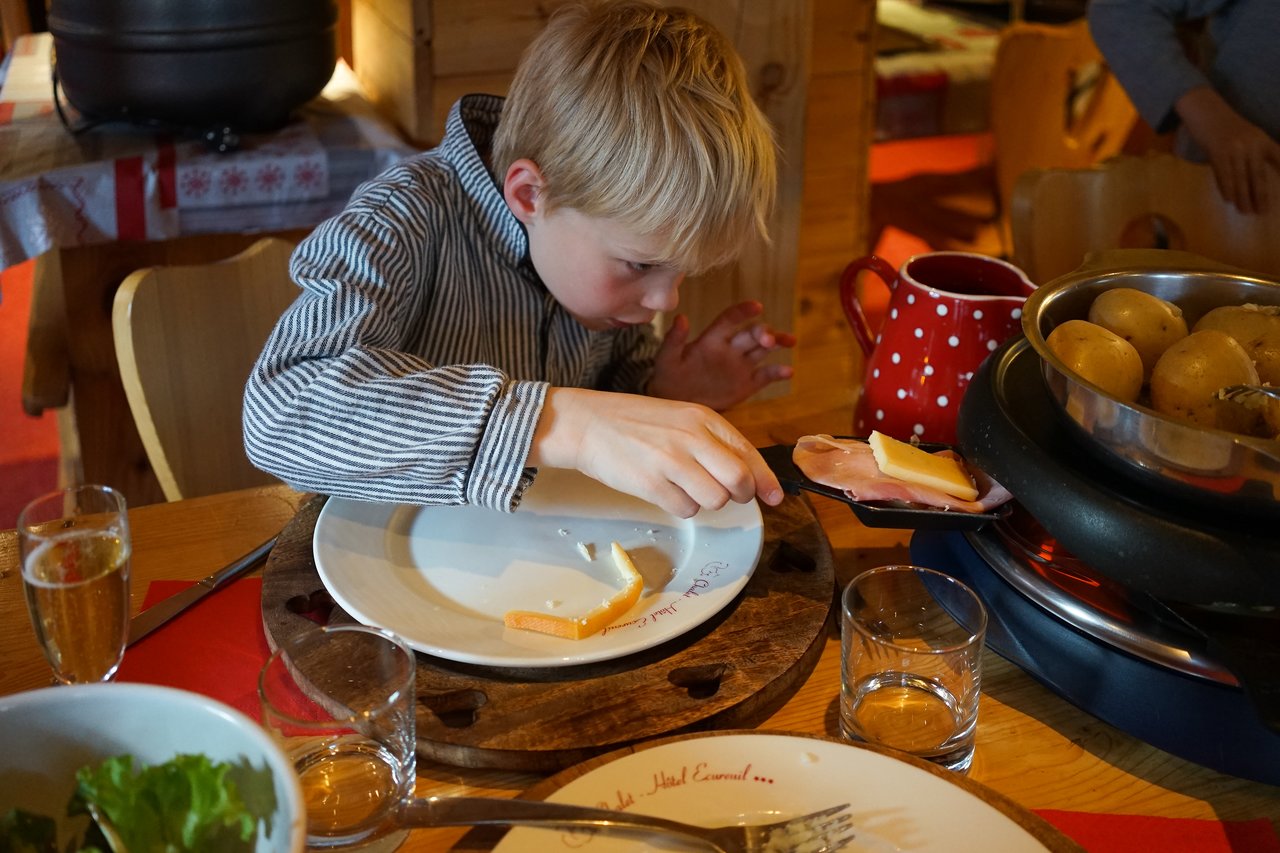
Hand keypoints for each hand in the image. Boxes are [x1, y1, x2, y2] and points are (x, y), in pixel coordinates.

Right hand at [528, 387, 783, 517]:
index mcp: (702, 418)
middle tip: (724, 495)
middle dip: (739, 495)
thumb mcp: (679, 418)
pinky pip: (686, 510)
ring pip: (715, 500)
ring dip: (706, 502)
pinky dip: (681, 507)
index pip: (748, 452)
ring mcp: (672, 461)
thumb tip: (748, 478)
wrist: (586, 424)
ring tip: (684, 488)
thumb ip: (712, 443)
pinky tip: (664, 491)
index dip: (766, 480)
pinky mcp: (652, 484)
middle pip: (739, 481)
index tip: (776, 497)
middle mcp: (692, 437)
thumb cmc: (634, 422)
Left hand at [647, 300, 796, 410]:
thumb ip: (674, 340)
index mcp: (712, 339)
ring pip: (763, 349)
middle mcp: (730, 349)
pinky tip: (788, 371)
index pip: (730, 320)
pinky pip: (765, 376)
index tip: (756, 306)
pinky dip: (778, 373)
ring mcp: (740, 366)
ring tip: (789, 341)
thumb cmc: (668, 378)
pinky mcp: (747, 384)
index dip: (743, 312)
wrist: (675, 403)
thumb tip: (681, 317)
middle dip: (763, 332)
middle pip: (751, 334)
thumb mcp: (667, 359)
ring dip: (777, 343)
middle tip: (769, 339)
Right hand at [1176, 86, 1279, 214]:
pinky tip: (1229, 199)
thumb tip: (1258, 177)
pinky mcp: (1217, 152)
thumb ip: (1258, 152)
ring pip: (1240, 179)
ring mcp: (1234, 148)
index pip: (1279, 159)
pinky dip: (1226, 189)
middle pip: (1258, 175)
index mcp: (1262, 139)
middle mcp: (1252, 144)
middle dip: (1260, 196)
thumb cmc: (1227, 127)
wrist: (1205, 111)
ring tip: (1245, 211)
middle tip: (1262, 212)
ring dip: (1242, 197)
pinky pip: (1223, 175)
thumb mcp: (1249, 136)